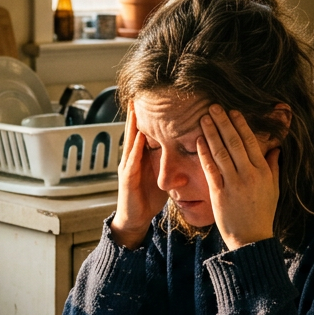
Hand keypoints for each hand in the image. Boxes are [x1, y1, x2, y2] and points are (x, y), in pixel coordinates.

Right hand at [109, 102, 168, 248]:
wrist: (135, 219)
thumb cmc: (147, 199)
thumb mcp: (161, 177)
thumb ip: (169, 164)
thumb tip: (186, 154)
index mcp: (140, 158)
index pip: (144, 133)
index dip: (147, 117)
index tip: (152, 99)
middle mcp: (132, 159)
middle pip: (134, 131)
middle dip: (135, 114)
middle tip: (138, 94)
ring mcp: (127, 167)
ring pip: (130, 141)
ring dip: (132, 125)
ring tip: (135, 108)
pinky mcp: (127, 178)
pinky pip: (132, 160)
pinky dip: (135, 147)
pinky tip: (139, 136)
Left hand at [198, 105, 279, 250]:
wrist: (251, 238)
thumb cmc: (262, 212)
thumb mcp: (274, 188)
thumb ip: (273, 166)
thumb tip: (275, 147)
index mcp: (263, 171)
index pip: (250, 142)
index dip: (240, 125)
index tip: (233, 111)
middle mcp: (249, 175)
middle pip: (234, 143)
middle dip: (223, 123)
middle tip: (214, 107)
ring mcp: (233, 184)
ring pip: (221, 153)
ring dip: (212, 133)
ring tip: (204, 118)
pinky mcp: (219, 193)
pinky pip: (210, 169)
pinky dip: (204, 153)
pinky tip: (198, 141)